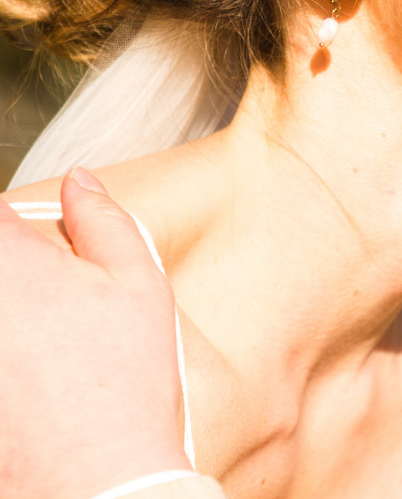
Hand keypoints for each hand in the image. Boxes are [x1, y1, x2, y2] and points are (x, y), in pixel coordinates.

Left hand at [0, 169, 189, 498]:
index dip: (16, 228)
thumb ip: (104, 219)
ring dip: (11, 322)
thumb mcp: (139, 285)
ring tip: (35, 352)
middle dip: (15, 277)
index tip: (36, 250)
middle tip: (44, 309)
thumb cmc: (121, 385)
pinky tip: (23, 383)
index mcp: (5, 256)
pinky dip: (6, 362)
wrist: (92, 481)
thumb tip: (80, 183)